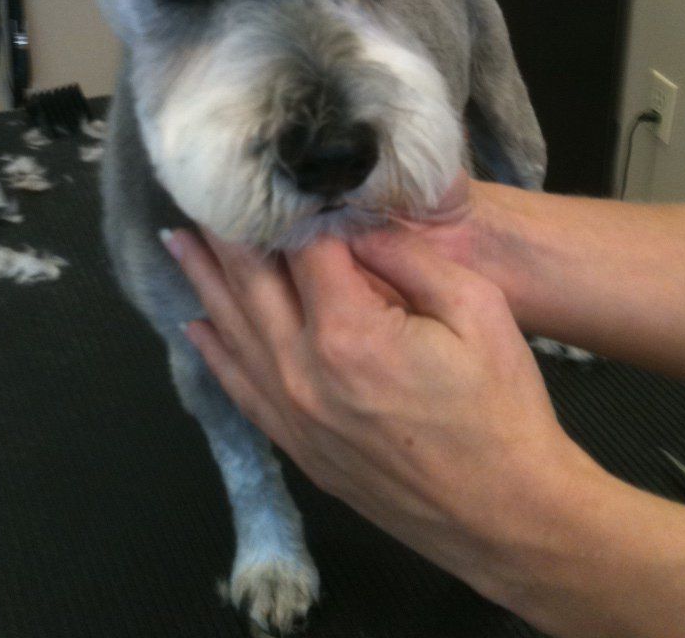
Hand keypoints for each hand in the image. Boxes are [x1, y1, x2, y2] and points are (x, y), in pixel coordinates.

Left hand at [164, 225, 596, 598]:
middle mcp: (303, 371)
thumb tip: (352, 218)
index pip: (302, 245)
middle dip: (226, 233)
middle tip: (201, 190)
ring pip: (234, 332)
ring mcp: (293, 415)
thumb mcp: (474, 308)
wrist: (506, 516)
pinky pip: (240, 389)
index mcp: (347, 330)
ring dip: (205, 281)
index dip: (291, 203)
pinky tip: (196, 326)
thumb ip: (405, 256)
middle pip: (251, 283)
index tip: (273, 168)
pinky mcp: (298, 448)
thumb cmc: (501, 406)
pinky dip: (215, 351)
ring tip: (177, 240)